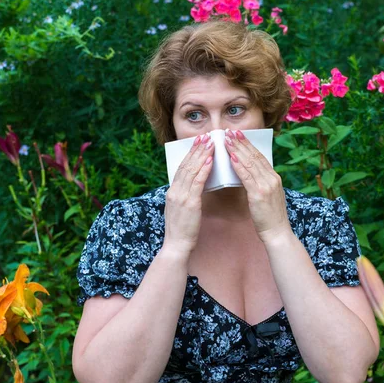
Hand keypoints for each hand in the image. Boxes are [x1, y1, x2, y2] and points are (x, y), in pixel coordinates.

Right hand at [164, 133, 214, 253]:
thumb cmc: (182, 231)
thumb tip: (195, 186)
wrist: (177, 246)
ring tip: (210, 142)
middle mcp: (174, 191)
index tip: (198, 143)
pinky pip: (197, 182)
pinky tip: (211, 160)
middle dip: (196, 149)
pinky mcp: (189, 203)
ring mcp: (180, 196)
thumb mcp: (181, 210)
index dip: (190, 154)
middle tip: (205, 136)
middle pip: (186, 165)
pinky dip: (204, 169)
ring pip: (191, 170)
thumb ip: (186, 196)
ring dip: (201, 155)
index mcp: (172, 192)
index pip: (181, 168)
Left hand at [224, 129, 291, 242]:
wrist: (277, 233)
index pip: (260, 156)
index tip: (239, 135)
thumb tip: (249, 174)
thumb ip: (261, 184)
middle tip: (230, 131)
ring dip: (237, 149)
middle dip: (242, 142)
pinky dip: (239, 165)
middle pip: (255, 156)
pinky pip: (247, 176)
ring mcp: (266, 185)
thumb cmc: (270, 218)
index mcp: (274, 178)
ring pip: (250, 163)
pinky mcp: (259, 194)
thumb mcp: (268, 196)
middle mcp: (272, 178)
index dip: (249, 144)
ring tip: (227, 139)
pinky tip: (231, 157)